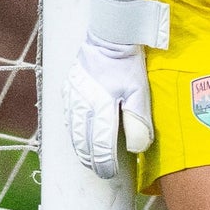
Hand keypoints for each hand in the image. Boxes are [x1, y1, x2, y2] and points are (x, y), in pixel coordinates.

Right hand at [62, 0, 169, 177]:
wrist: (110, 36)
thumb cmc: (129, 65)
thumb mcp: (140, 92)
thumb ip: (138, 121)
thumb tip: (136, 148)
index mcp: (99, 108)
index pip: (98, 146)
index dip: (104, 163)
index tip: (111, 174)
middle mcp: (80, 105)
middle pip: (81, 143)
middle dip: (91, 160)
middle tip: (103, 172)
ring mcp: (71, 98)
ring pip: (72, 132)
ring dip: (81, 148)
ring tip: (92, 160)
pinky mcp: (68, 90)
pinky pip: (69, 118)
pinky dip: (75, 132)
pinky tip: (83, 137)